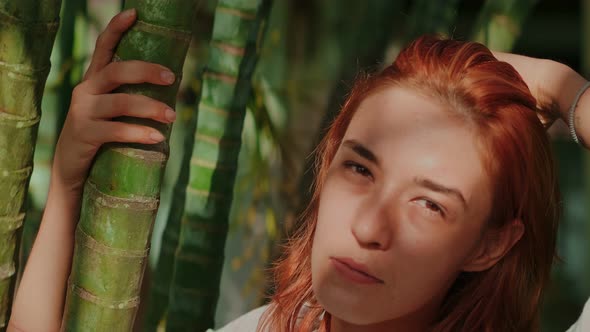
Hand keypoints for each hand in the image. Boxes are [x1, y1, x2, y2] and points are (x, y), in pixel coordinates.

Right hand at [51, 8, 177, 194]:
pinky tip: (158, 137)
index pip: (103, 47)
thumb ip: (128, 95)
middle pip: (117, 70)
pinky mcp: (85, 134)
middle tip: (172, 77)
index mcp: (94, 81)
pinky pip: (116, 130)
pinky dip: (140, 133)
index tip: (134, 13)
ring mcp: (83, 112)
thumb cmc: (101, 134)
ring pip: (121, 102)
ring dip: (151, 108)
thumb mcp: (110, 110)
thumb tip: (172, 85)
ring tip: (173, 116)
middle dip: (146, 70)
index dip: (116, 28)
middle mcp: (85, 90)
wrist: (71, 168)